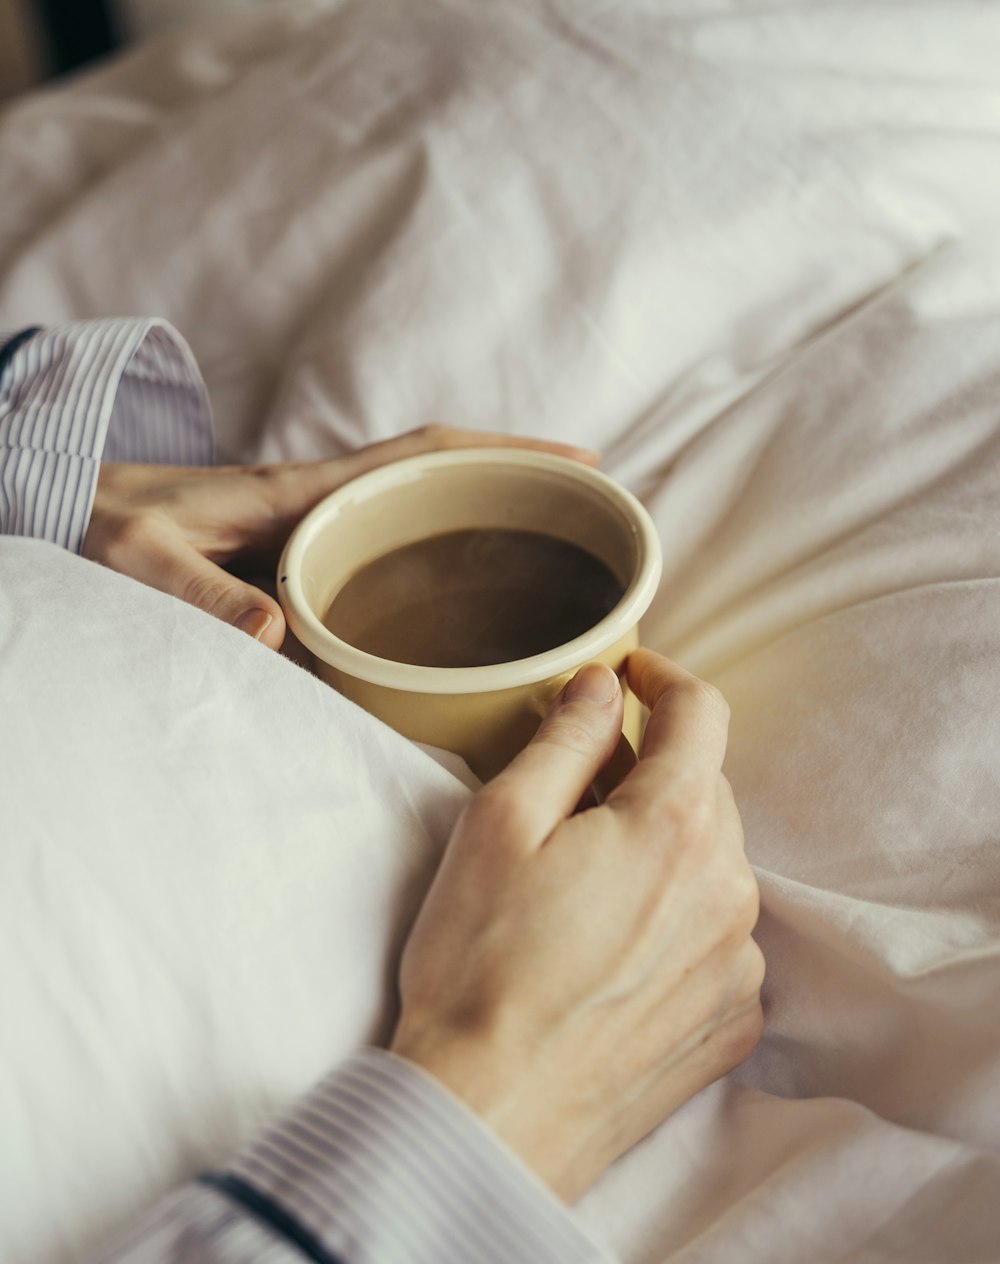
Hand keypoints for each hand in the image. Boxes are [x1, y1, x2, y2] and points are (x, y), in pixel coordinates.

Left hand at [84, 426, 599, 648]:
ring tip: (556, 552)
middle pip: (442, 479)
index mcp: (301, 493)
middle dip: (520, 484)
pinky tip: (460, 600)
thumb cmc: (99, 532)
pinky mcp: (297, 555)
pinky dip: (437, 558)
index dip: (503, 453)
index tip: (577, 460)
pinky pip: (386, 548)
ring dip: (487, 520)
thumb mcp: (143, 567)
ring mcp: (313, 526)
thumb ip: (201, 599)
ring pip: (420, 513)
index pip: (421, 457)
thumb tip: (282, 633)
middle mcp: (320, 502)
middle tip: (594, 512)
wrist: (64, 513)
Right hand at [392, 649, 763, 1202]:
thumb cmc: (478, 970)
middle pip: (708, 792)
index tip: (631, 676)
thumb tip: (602, 688)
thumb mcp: (498, 827)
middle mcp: (730, 889)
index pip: (701, 713)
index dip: (662, 679)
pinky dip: (678, 926)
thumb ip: (564, 741)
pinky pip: (717, 942)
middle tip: (579, 791)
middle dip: (652, 774)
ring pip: (714, 868)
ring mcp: (737, 964)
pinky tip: (611, 954)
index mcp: (676, 826)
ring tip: (585, 888)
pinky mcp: (731, 1025)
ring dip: (664, 854)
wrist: (489, 1119)